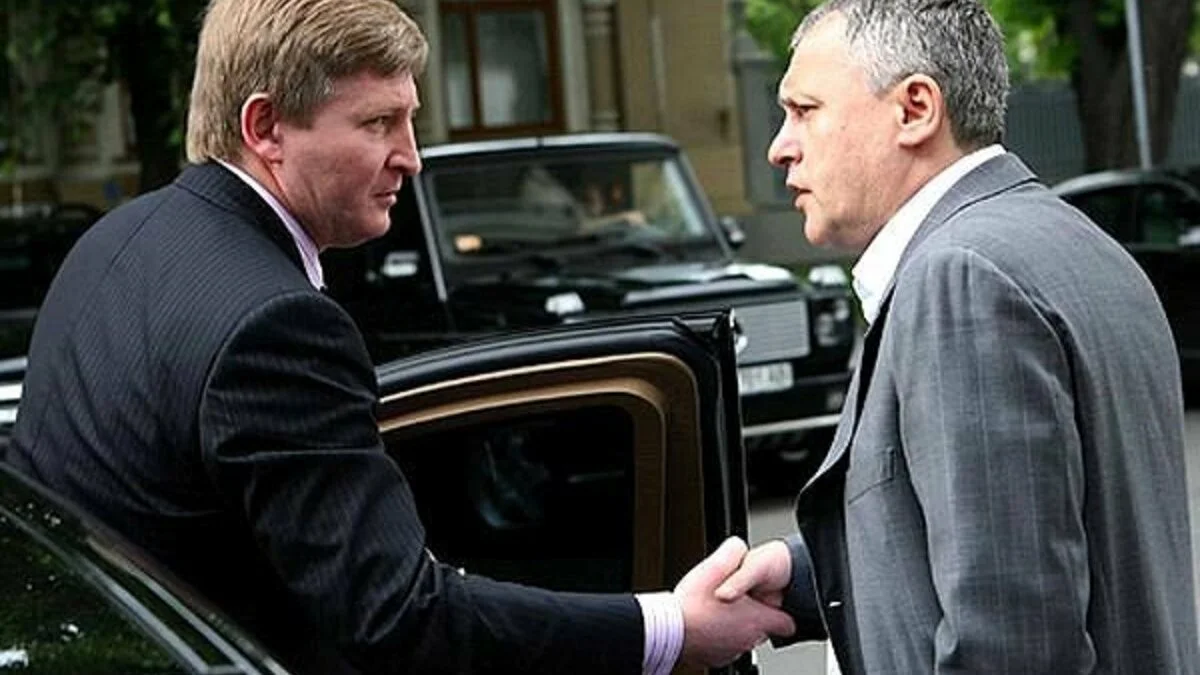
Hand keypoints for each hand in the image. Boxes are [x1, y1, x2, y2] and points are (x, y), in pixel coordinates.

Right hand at [674, 537, 795, 667]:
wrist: (667, 631)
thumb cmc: (691, 606)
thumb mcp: (714, 566)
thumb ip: (732, 552)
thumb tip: (738, 546)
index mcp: (757, 620)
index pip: (786, 623)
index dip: (779, 611)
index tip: (768, 603)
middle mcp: (748, 639)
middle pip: (762, 629)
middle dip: (751, 616)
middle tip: (734, 602)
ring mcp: (732, 651)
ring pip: (742, 638)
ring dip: (733, 626)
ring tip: (714, 611)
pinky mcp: (716, 658)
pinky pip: (724, 647)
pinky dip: (718, 637)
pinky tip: (704, 624)